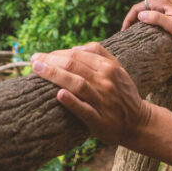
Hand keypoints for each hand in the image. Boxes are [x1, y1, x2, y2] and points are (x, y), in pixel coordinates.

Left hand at [31, 42, 151, 145]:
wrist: (138, 122)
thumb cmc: (123, 93)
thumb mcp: (117, 68)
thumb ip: (100, 54)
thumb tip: (75, 48)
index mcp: (108, 67)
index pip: (77, 55)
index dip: (57, 53)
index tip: (41, 56)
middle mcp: (106, 81)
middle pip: (74, 66)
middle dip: (50, 61)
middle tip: (33, 61)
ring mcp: (103, 100)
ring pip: (77, 83)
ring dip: (55, 75)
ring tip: (38, 70)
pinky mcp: (99, 119)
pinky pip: (84, 109)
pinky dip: (72, 101)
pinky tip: (59, 95)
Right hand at [122, 0, 171, 45]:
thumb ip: (156, 18)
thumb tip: (140, 15)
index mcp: (161, 1)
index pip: (138, 7)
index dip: (129, 18)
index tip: (124, 30)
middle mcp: (161, 0)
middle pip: (140, 7)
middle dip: (131, 18)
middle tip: (125, 32)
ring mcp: (164, 4)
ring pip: (145, 10)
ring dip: (137, 19)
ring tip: (130, 31)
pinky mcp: (166, 10)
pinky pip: (151, 13)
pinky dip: (144, 19)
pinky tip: (141, 28)